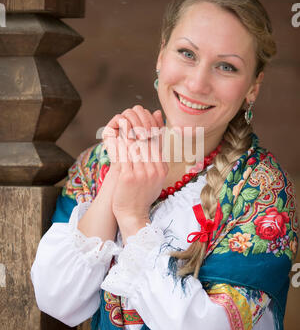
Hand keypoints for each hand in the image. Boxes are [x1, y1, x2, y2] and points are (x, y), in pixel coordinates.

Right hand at [102, 105, 163, 163]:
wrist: (127, 176)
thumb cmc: (143, 162)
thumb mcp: (154, 146)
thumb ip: (158, 131)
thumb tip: (158, 112)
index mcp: (140, 122)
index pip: (147, 113)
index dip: (153, 121)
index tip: (156, 132)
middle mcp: (129, 121)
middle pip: (139, 109)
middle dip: (146, 122)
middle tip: (149, 135)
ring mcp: (119, 124)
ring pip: (130, 112)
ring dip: (137, 123)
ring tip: (141, 137)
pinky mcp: (110, 129)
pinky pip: (119, 118)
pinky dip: (127, 125)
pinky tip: (131, 136)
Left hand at [110, 107, 167, 240]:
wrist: (133, 214)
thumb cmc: (142, 193)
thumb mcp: (155, 175)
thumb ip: (156, 155)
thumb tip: (158, 144)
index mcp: (162, 168)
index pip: (156, 141)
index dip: (147, 126)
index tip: (140, 117)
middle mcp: (154, 169)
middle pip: (146, 140)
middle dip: (137, 125)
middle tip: (129, 114)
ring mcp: (142, 173)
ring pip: (134, 145)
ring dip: (127, 130)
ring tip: (120, 121)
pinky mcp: (128, 177)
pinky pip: (122, 154)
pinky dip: (118, 142)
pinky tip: (113, 135)